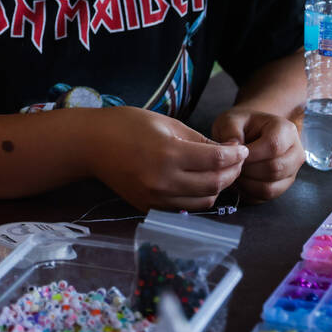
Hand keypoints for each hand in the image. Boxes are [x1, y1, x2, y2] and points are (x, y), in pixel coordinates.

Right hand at [87, 106, 248, 211]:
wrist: (89, 144)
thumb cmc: (125, 125)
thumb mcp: (165, 123)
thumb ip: (197, 139)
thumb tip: (225, 151)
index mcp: (168, 154)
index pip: (216, 161)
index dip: (235, 155)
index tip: (241, 149)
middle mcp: (163, 180)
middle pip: (214, 184)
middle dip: (231, 172)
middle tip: (234, 161)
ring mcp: (155, 197)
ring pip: (204, 201)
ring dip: (216, 188)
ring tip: (217, 173)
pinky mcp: (148, 206)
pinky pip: (184, 208)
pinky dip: (197, 197)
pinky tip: (196, 182)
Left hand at [212, 107, 302, 201]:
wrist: (248, 132)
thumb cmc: (240, 125)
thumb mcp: (231, 120)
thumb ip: (231, 131)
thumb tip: (233, 147)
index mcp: (285, 130)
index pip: (274, 146)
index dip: (251, 155)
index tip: (234, 155)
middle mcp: (295, 152)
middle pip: (275, 169)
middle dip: (247, 170)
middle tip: (231, 164)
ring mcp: (292, 171)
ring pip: (271, 186)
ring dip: (247, 183)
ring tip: (233, 171)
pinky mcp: (283, 185)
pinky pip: (267, 196)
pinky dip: (249, 191)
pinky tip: (238, 180)